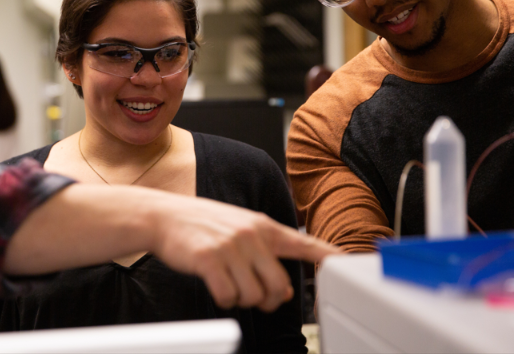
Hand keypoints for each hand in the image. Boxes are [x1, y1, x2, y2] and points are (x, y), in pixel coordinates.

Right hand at [4, 183, 339, 311]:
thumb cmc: (201, 224)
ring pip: (254, 296)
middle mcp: (252, 235)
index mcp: (263, 226)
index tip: (350, 265)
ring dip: (241, 298)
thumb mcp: (239, 227)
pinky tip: (213, 284)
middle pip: (280, 287)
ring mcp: (231, 247)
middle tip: (251, 292)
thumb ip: (264, 250)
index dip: (330, 258)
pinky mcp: (210, 260)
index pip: (307, 244)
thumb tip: (283, 285)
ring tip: (227, 281)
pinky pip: (228, 298)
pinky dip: (222, 299)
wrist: (163, 216)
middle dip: (267, 298)